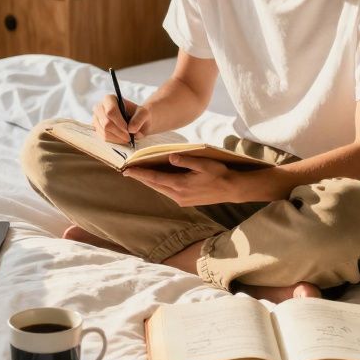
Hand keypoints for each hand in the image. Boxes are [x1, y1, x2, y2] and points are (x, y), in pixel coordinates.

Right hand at [93, 95, 150, 144]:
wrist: (136, 121)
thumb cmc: (139, 115)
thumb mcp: (144, 114)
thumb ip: (139, 119)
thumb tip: (130, 129)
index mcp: (109, 99)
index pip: (110, 111)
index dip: (119, 123)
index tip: (128, 130)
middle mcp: (99, 107)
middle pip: (106, 123)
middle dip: (119, 133)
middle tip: (129, 138)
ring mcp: (96, 119)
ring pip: (104, 132)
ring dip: (117, 138)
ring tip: (127, 138)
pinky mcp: (97, 129)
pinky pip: (103, 138)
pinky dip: (114, 141)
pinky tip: (122, 139)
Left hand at [123, 154, 246, 206]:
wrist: (231, 189)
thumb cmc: (219, 174)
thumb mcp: (203, 163)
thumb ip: (185, 160)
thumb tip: (170, 157)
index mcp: (181, 184)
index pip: (155, 178)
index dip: (140, 174)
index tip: (127, 170)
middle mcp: (178, 195)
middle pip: (154, 185)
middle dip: (141, 178)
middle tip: (128, 171)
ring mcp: (182, 200)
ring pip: (160, 189)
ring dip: (150, 182)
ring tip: (139, 174)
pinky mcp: (186, 201)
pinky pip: (168, 192)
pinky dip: (160, 185)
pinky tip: (157, 179)